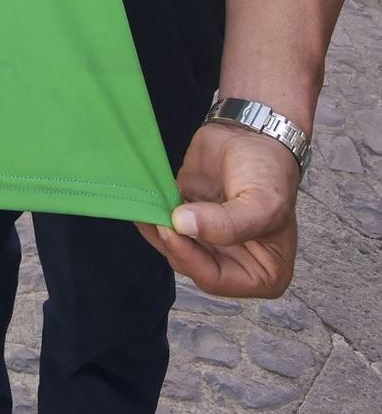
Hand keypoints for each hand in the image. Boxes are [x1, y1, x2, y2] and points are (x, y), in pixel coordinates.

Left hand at [138, 123, 298, 297]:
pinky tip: (143, 202)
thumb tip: (183, 226)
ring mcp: (208, 241)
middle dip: (172, 243)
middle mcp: (234, 263)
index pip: (216, 280)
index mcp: (262, 274)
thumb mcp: (263, 204)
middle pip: (191, 265)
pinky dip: (151, 215)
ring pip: (174, 247)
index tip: (172, 230)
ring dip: (157, 230)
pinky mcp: (188, 218)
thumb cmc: (270, 173)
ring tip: (146, 208)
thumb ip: (227, 224)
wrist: (254, 133)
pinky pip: (164, 225)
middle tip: (159, 216)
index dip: (190, 258)